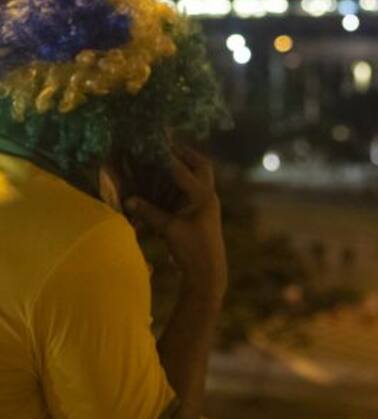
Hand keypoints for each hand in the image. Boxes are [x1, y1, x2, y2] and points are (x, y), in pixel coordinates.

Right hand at [125, 148, 226, 293]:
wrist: (207, 272)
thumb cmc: (192, 250)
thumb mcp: (170, 230)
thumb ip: (150, 212)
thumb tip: (128, 199)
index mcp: (203, 196)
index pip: (184, 170)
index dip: (168, 158)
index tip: (153, 146)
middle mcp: (207, 196)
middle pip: (201, 166)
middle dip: (185, 155)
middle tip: (165, 147)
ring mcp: (205, 205)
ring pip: (198, 178)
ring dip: (183, 168)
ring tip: (162, 160)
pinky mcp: (199, 214)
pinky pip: (190, 192)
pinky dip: (178, 185)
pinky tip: (162, 185)